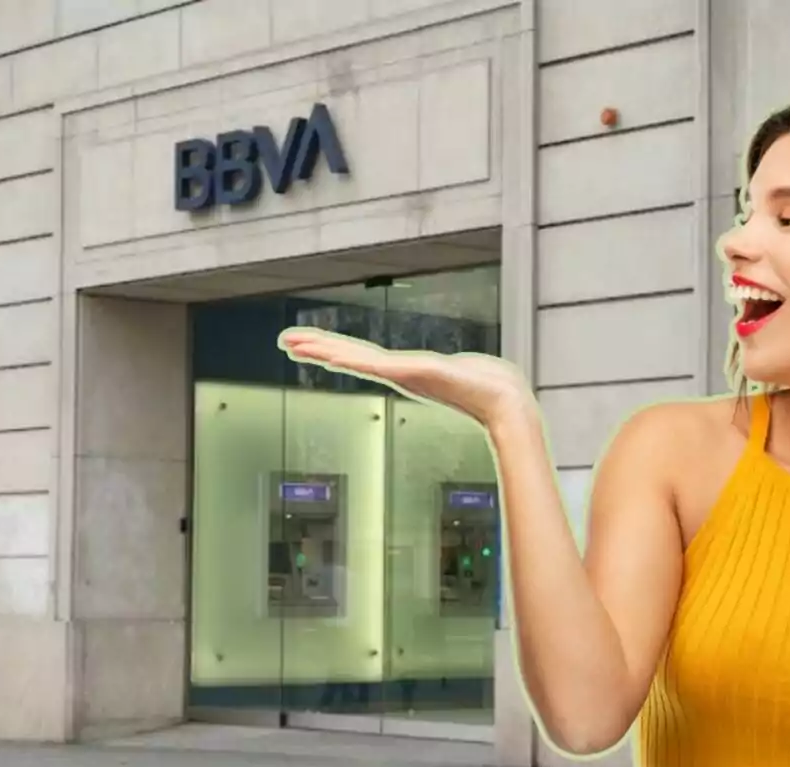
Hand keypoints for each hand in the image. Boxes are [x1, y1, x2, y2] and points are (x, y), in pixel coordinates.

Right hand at [278, 327, 536, 428]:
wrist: (505, 402)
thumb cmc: (494, 387)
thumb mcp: (469, 371)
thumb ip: (464, 370)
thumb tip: (476, 371)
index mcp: (410, 371)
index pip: (365, 357)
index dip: (338, 349)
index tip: (312, 344)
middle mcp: (401, 374)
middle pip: (350, 356)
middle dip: (317, 348)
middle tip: (285, 341)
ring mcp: (403, 374)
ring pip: (354, 359)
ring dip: (322, 349)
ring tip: (292, 343)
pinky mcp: (410, 373)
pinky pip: (371, 364)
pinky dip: (348, 358)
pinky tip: (327, 354)